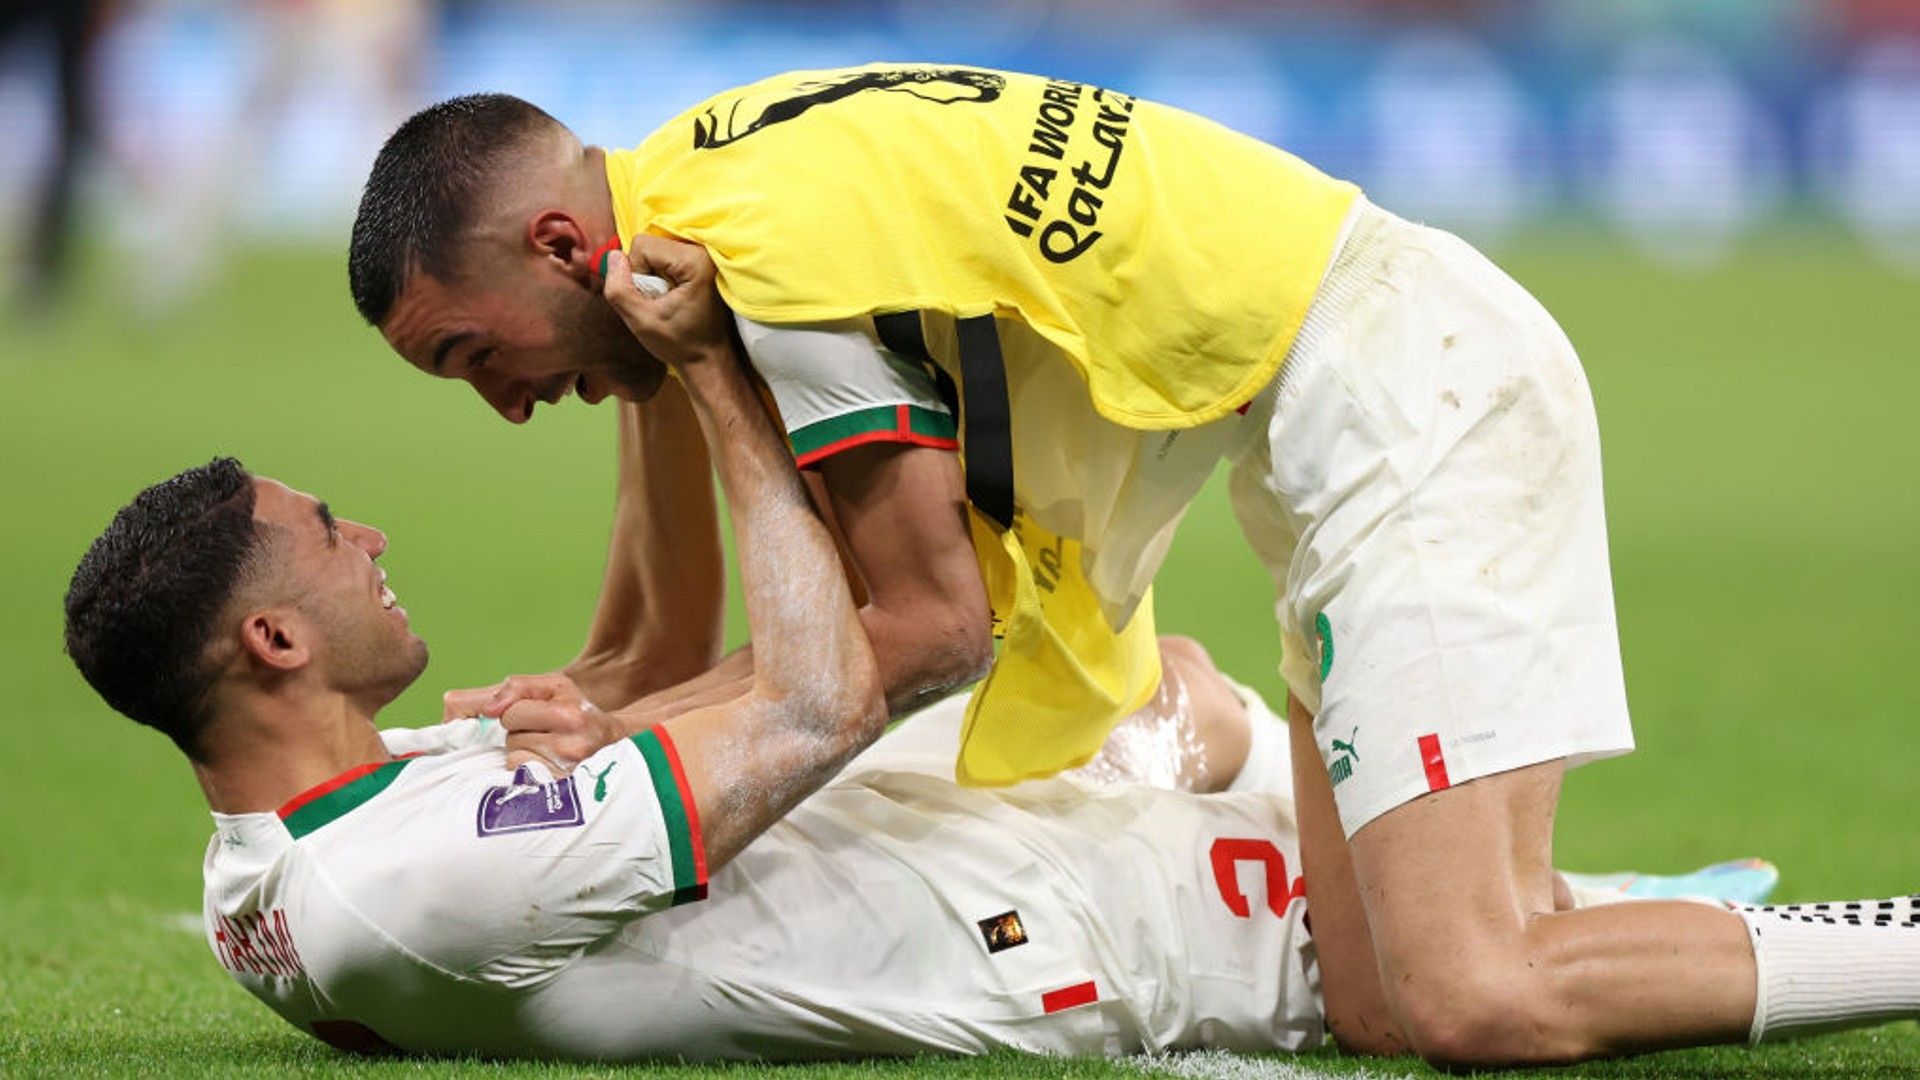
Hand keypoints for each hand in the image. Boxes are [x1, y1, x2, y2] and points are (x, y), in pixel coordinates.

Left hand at [453, 673, 623, 774]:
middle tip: (546, 733)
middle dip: (521, 734)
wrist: (615, 745)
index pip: (509, 714)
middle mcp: (571, 746)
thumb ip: (516, 687)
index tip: (537, 715)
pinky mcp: (560, 794)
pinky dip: (529, 772)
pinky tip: (547, 766)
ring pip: (514, 761)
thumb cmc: (578, 712)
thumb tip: (488, 709)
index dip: (518, 713)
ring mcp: (566, 775)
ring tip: (549, 750)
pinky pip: (522, 780)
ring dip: (524, 754)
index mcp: (568, 714)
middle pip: (511, 740)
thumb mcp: (554, 687)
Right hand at [601, 236, 732, 371]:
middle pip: (650, 243)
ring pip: (656, 247)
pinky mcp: (701, 260)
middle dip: (645, 270)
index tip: (653, 298)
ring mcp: (705, 254)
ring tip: (668, 297)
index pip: (643, 245)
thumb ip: (619, 289)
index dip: (637, 272)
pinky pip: (667, 253)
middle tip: (660, 299)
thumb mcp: (641, 321)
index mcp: (695, 261)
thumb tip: (612, 256)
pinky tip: (673, 293)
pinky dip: (662, 271)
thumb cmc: (681, 344)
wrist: (709, 358)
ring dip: (653, 272)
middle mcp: (704, 251)